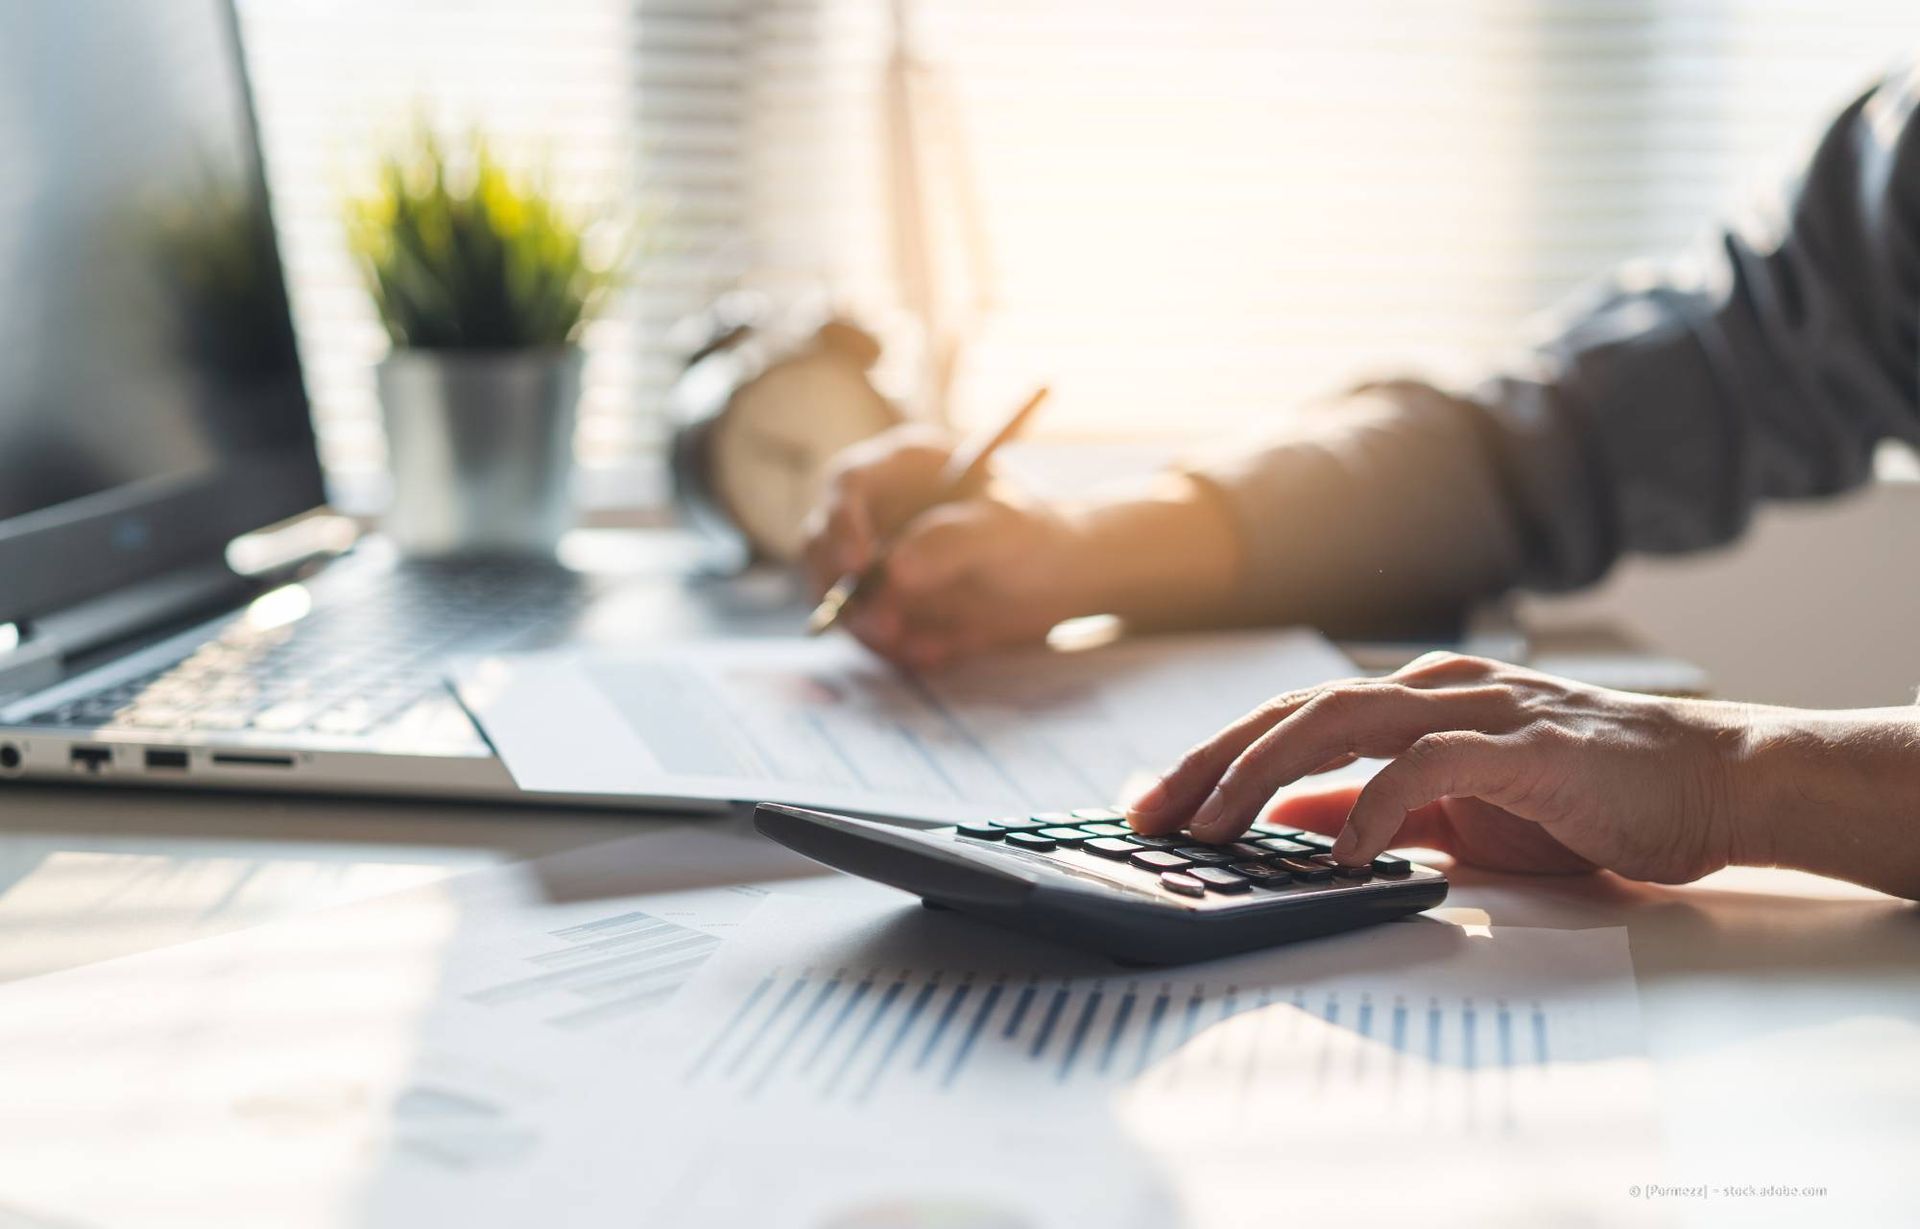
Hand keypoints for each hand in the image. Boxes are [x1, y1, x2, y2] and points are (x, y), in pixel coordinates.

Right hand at [800, 425, 1094, 669]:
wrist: (1056, 581)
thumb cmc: (1034, 536)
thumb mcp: (1005, 532)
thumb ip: (951, 542)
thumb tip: (893, 570)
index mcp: (901, 467)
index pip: (847, 483)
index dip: (842, 524)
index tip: (859, 568)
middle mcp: (875, 508)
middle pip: (821, 542)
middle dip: (844, 591)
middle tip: (886, 627)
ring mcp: (871, 556)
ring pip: (837, 594)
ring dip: (869, 628)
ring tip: (926, 647)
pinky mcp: (879, 600)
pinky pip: (865, 628)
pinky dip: (893, 648)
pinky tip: (938, 651)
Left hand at [1127, 652, 1758, 883]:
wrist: (1710, 785)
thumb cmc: (1583, 798)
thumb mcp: (1455, 810)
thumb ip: (1371, 804)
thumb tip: (1286, 818)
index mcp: (1414, 700)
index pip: (1290, 718)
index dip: (1214, 756)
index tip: (1152, 804)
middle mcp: (1436, 690)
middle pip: (1296, 711)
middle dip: (1212, 762)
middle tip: (1150, 815)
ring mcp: (1482, 711)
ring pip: (1344, 720)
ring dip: (1265, 773)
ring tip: (1214, 827)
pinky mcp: (1530, 747)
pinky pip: (1432, 764)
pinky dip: (1376, 802)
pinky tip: (1341, 850)